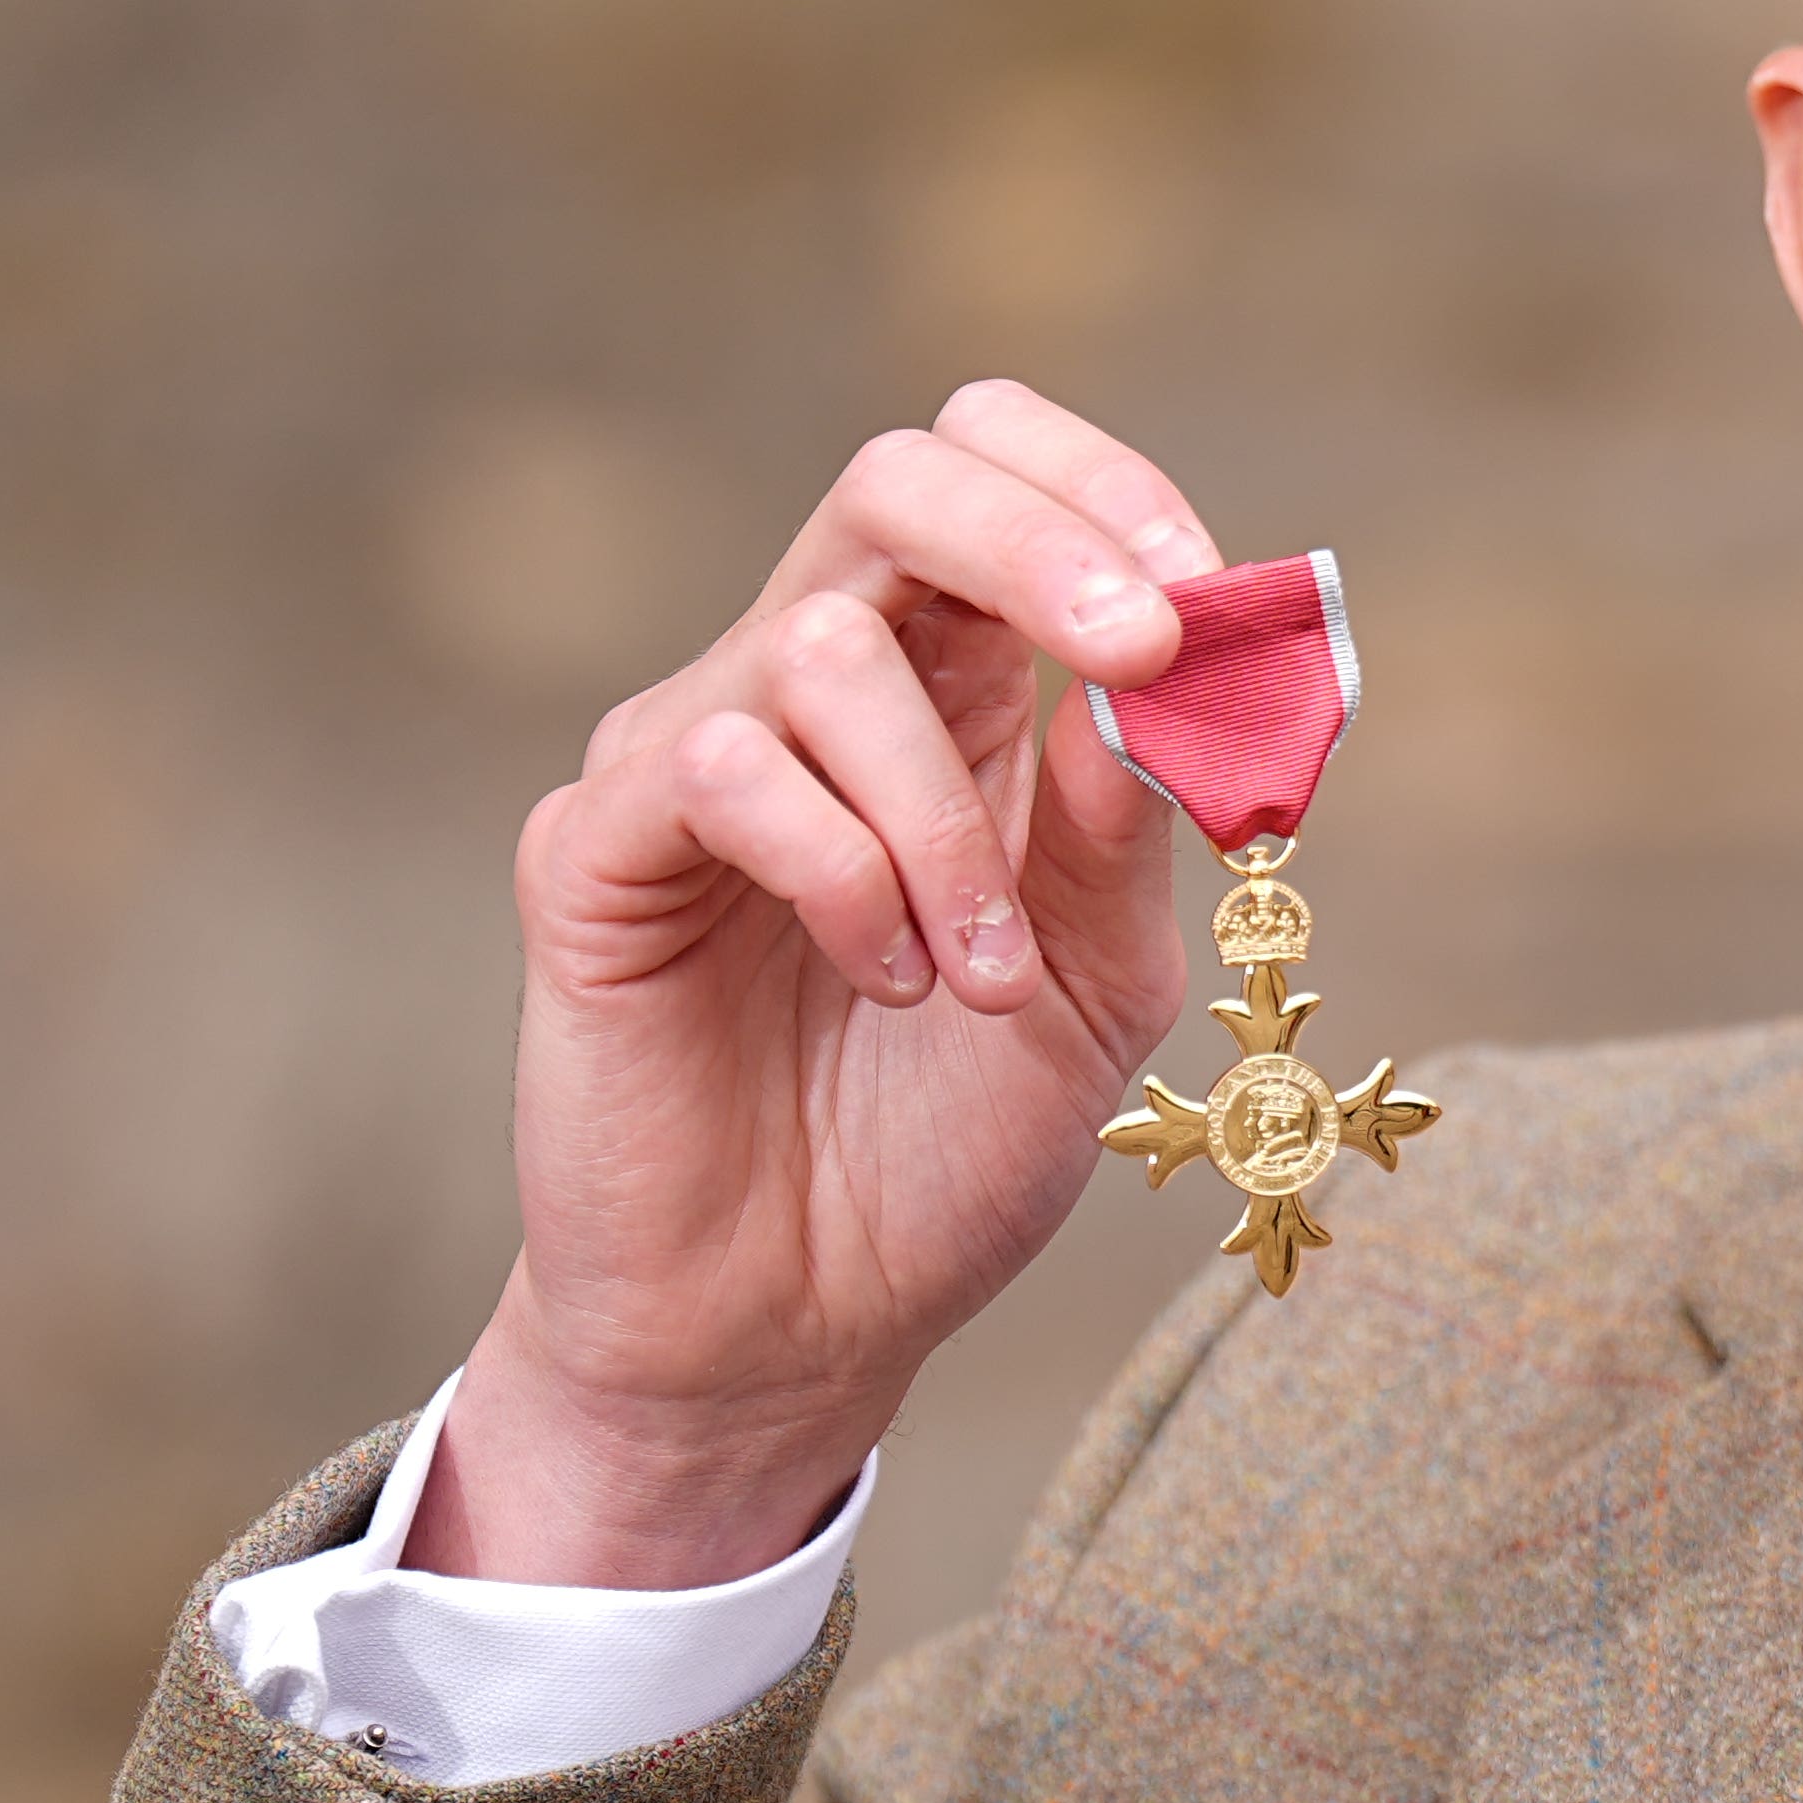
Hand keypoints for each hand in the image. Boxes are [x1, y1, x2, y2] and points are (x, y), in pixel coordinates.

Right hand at [425, 383, 1205, 1585]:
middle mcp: (809, 690)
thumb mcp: (1102, 989)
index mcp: (950, 693)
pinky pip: (723, 769)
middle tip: (1138, 644)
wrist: (799, 1328)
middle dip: (1038, 537)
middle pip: (898, 478)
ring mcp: (689, 756)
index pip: (995, 474)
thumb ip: (1129, 832)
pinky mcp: (596, 849)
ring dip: (948, 818)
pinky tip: (883, 982)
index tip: (1206, 594)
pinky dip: (845, 873)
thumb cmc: (948, 1150)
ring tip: (983, 976)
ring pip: (823, 645)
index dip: (1102, 491)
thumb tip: (1162, 674)